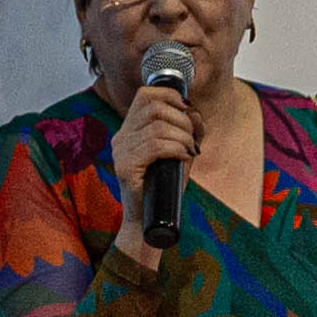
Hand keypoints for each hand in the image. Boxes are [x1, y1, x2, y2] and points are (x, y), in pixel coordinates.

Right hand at [104, 71, 200, 255]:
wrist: (149, 221)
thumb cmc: (165, 187)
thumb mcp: (180, 152)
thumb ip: (187, 131)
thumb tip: (195, 112)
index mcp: (130, 130)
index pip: (145, 95)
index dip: (170, 95)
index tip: (187, 108)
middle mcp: (121, 137)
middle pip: (153, 107)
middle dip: (181, 119)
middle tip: (192, 138)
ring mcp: (121, 152)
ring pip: (157, 127)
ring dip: (182, 136)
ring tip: (189, 150)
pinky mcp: (125, 167)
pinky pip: (155, 145)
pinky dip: (176, 148)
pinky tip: (183, 157)